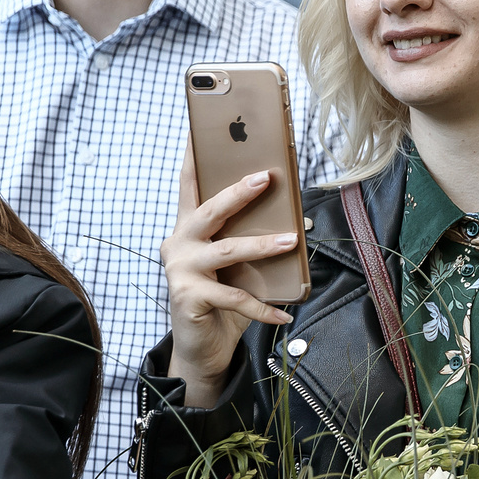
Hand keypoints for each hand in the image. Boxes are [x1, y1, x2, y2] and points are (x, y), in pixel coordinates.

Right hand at [161, 161, 294, 408]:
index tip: (199, 129)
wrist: (201, 349)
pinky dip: (264, 308)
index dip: (194, 158)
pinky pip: (235, 298)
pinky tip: (285, 315)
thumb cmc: (221, 301)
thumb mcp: (237, 267)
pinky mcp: (189, 298)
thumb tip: (299, 222)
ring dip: (263, 245)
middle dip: (238, 193)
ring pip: (227, 250)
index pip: (189, 186)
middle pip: (209, 211)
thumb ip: (254, 242)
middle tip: (266, 178)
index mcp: (188, 230)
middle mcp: (179, 244)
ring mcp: (181, 271)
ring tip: (291, 240)